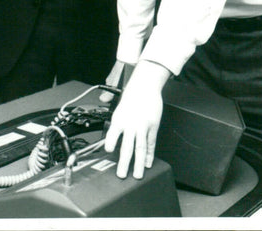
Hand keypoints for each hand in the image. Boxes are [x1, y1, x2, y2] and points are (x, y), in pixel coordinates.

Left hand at [103, 61, 169, 178]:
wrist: (144, 87)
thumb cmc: (130, 98)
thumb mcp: (117, 110)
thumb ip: (115, 125)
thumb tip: (109, 140)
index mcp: (118, 120)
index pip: (112, 134)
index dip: (110, 143)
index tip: (108, 152)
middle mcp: (129, 124)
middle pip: (126, 146)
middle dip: (124, 162)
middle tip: (122, 174)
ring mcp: (142, 126)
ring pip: (140, 148)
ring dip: (138, 163)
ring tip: (138, 175)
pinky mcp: (153, 126)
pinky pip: (151, 143)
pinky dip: (149, 154)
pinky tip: (148, 163)